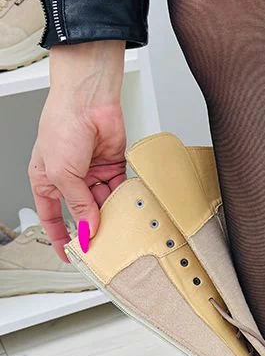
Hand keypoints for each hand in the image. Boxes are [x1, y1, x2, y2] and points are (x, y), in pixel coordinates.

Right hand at [28, 41, 125, 261]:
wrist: (88, 100)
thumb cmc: (62, 125)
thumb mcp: (62, 174)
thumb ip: (77, 205)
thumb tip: (88, 230)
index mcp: (46, 180)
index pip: (52, 217)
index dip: (61, 238)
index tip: (72, 255)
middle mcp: (69, 179)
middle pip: (82, 214)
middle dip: (91, 229)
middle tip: (102, 246)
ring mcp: (91, 174)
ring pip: (103, 205)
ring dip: (110, 216)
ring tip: (117, 229)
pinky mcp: (111, 168)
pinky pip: (119, 191)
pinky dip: (123, 201)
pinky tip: (127, 211)